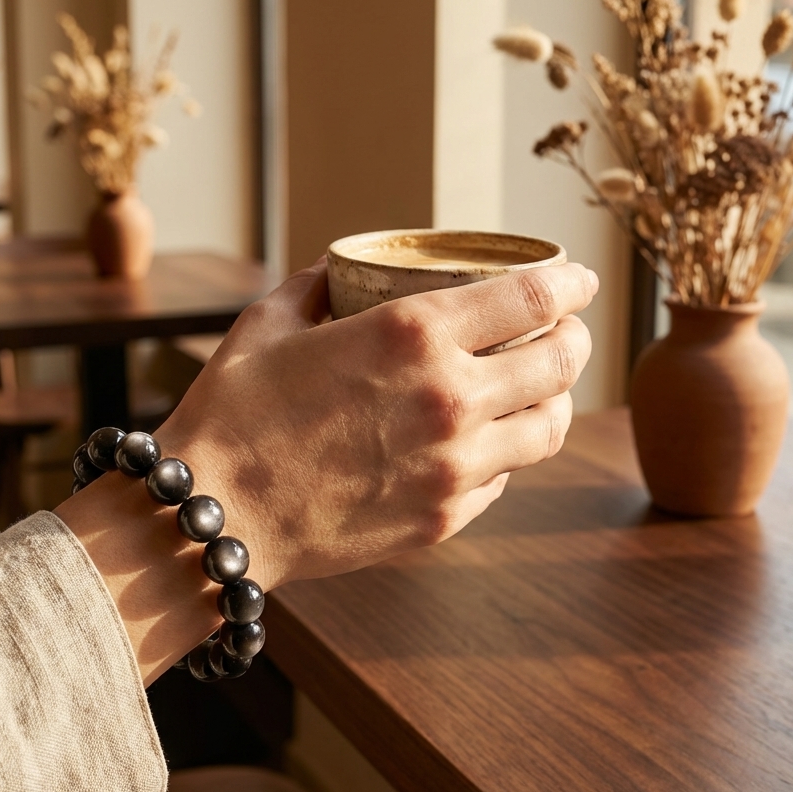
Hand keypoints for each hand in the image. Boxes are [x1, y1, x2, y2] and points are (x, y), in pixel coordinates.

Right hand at [156, 259, 596, 590]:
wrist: (214, 519)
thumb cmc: (233, 414)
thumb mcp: (269, 325)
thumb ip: (313, 287)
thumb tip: (333, 272)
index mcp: (411, 336)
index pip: (532, 298)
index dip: (569, 282)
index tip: (577, 278)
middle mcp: (449, 399)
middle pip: (559, 362)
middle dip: (575, 338)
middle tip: (566, 331)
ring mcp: (453, 468)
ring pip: (547, 428)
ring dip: (555, 399)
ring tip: (540, 388)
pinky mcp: (444, 519)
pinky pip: (503, 479)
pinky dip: (506, 452)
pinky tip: (485, 442)